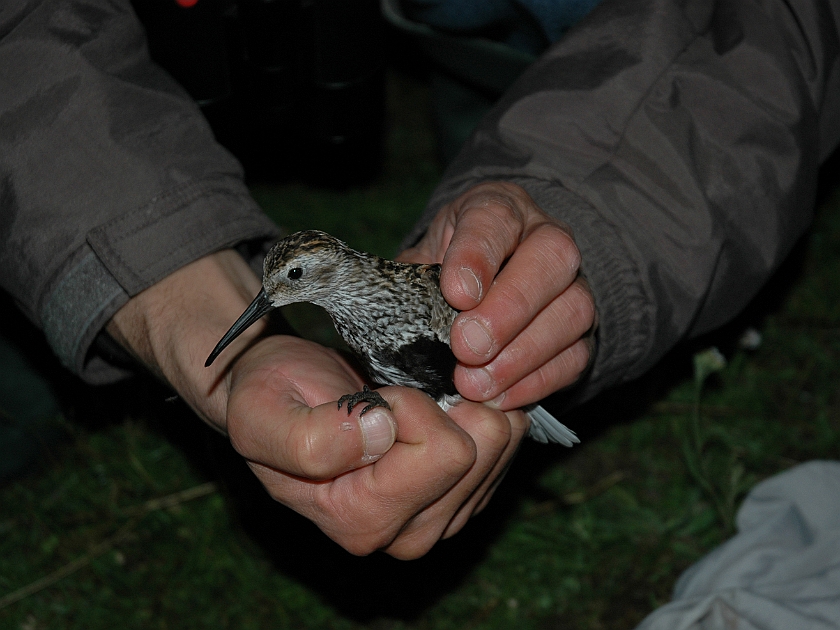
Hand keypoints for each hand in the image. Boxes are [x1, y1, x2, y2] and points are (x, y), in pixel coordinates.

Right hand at [107, 249, 525, 557]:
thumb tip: (380, 432)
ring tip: (418, 396)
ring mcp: (441, 516)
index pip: (445, 453)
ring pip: (503, 443)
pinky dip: (479, 410)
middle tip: (399, 393)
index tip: (376, 398)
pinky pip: (507, 441)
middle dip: (447, 404)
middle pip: (483, 451)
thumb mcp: (262, 414)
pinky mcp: (463, 493)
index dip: (413, 406)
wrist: (281, 398)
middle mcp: (408, 533)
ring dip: (466, 404)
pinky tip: (441, 404)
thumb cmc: (270, 400)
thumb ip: (310, 438)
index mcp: (362, 520)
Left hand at [399, 181, 595, 410]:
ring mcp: (573, 285)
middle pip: (552, 259)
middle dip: (509, 308)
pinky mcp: (582, 333)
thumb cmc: (447, 272)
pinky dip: (537, 382)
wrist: (484, 286)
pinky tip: (499, 398)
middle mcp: (545, 238)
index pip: (496, 218)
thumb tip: (380, 305)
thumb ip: (407, 278)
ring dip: (523, 353)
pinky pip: (576, 357)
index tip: (455, 292)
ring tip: (476, 384)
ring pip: (573, 310)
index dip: (478, 255)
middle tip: (465, 347)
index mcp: (500, 209)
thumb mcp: (421, 260)